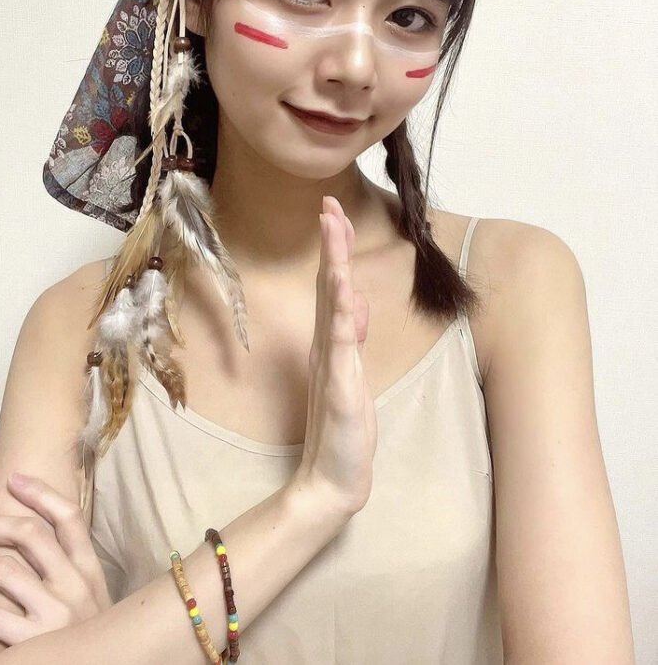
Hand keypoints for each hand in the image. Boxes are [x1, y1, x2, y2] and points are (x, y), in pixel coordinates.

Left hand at [0, 473, 111, 645]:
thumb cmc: (86, 636)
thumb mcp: (92, 597)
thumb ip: (71, 569)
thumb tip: (37, 536)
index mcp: (89, 570)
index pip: (69, 518)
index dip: (40, 493)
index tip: (14, 479)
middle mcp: (75, 585)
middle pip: (30, 535)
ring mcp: (55, 614)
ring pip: (3, 570)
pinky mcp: (34, 643)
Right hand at [293, 195, 375, 515]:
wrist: (334, 477)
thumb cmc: (343, 427)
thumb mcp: (352, 374)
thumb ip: (351, 337)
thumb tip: (356, 301)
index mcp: (331, 342)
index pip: (334, 286)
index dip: (335, 249)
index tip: (334, 213)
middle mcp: (326, 346)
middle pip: (329, 285)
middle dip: (332, 243)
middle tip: (328, 204)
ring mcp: (331, 364)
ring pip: (332, 305)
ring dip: (334, 265)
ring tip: (333, 228)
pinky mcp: (338, 386)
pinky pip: (341, 344)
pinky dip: (341, 314)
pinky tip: (344, 289)